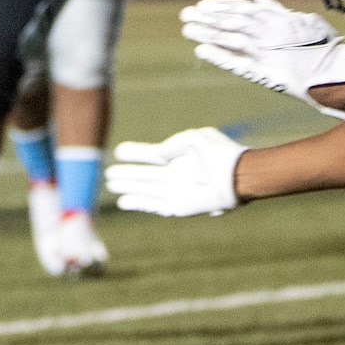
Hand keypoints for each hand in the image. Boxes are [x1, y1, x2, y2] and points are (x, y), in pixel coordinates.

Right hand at [109, 126, 246, 216]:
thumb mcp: (196, 138)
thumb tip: (158, 154)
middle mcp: (176, 175)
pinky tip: (124, 201)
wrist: (237, 176)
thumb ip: (174, 143)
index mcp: (180, 158)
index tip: (118, 151)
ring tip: (110, 184)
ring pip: (146, 190)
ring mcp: (177, 191)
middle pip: (145, 176)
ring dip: (128, 188)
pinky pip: (155, 206)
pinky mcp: (181, 206)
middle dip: (127, 174)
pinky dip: (139, 203)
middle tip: (108, 173)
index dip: (135, 153)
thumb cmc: (220, 154)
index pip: (152, 155)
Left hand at [180, 0, 344, 118]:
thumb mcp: (306, 21)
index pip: (242, 10)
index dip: (220, 8)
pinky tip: (202, 50)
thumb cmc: (326, 48)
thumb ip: (281, 12)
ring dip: (207, 33)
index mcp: (277, 19)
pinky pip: (237, 62)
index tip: (203, 7)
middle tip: (186, 15)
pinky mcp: (267, 71)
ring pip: (230, 38)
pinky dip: (219, 56)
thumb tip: (261, 2)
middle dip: (207, 18)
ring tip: (187, 29)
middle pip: (231, 21)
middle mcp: (269, 32)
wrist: (339, 70)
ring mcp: (267, 51)